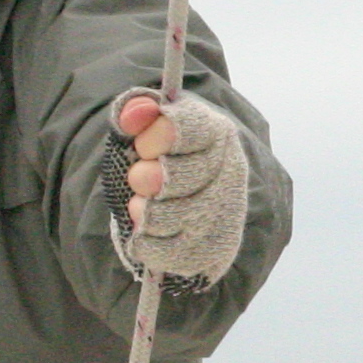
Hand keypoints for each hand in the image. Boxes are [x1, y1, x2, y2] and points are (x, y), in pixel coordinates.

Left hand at [110, 89, 249, 282]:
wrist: (195, 198)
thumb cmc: (168, 157)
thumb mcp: (153, 125)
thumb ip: (138, 110)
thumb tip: (132, 114)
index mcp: (216, 131)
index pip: (178, 129)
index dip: (150, 139)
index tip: (143, 146)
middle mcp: (230, 172)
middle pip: (168, 178)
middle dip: (142, 178)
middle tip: (140, 178)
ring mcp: (225, 215)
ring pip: (161, 218)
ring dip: (141, 211)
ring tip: (143, 205)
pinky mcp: (213, 252)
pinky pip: (160, 252)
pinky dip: (143, 243)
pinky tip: (149, 232)